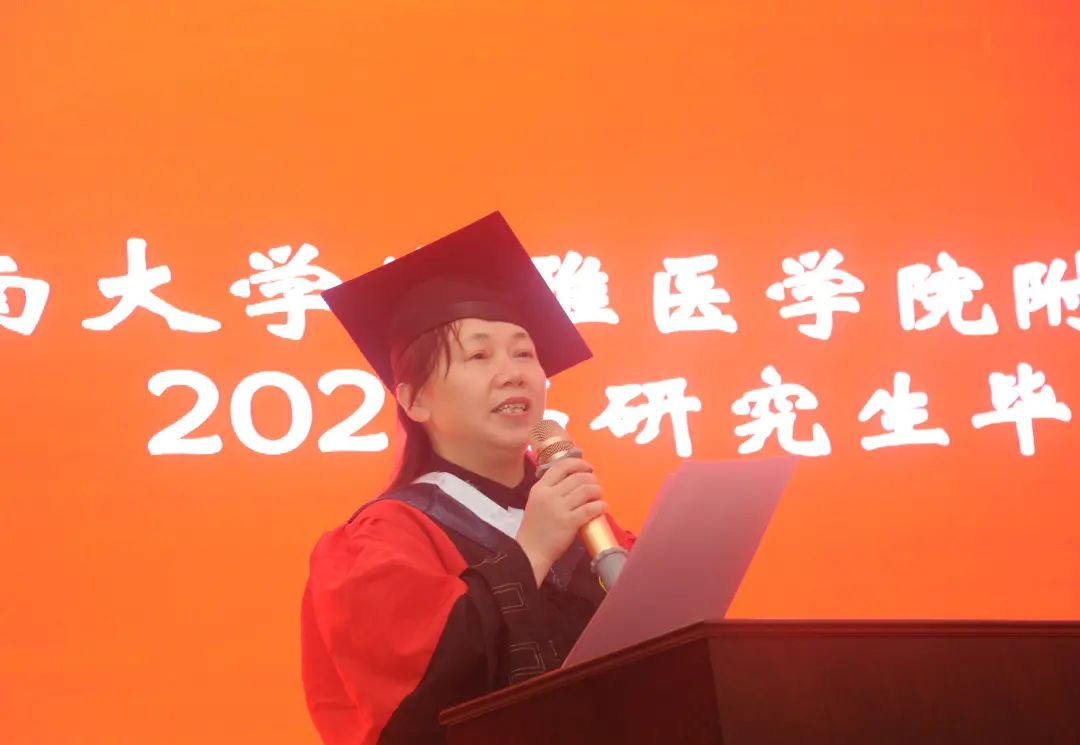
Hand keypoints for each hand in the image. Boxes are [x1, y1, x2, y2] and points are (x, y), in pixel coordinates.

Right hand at [515, 457, 606, 586]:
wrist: (530, 552)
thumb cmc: (534, 529)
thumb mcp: (535, 502)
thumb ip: (550, 491)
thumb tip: (573, 481)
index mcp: (540, 488)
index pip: (561, 466)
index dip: (579, 464)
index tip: (588, 468)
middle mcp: (549, 495)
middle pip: (578, 477)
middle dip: (592, 479)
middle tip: (596, 486)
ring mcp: (559, 508)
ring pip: (586, 490)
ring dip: (598, 491)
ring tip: (599, 497)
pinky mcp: (569, 522)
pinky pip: (590, 509)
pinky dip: (600, 506)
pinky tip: (602, 507)